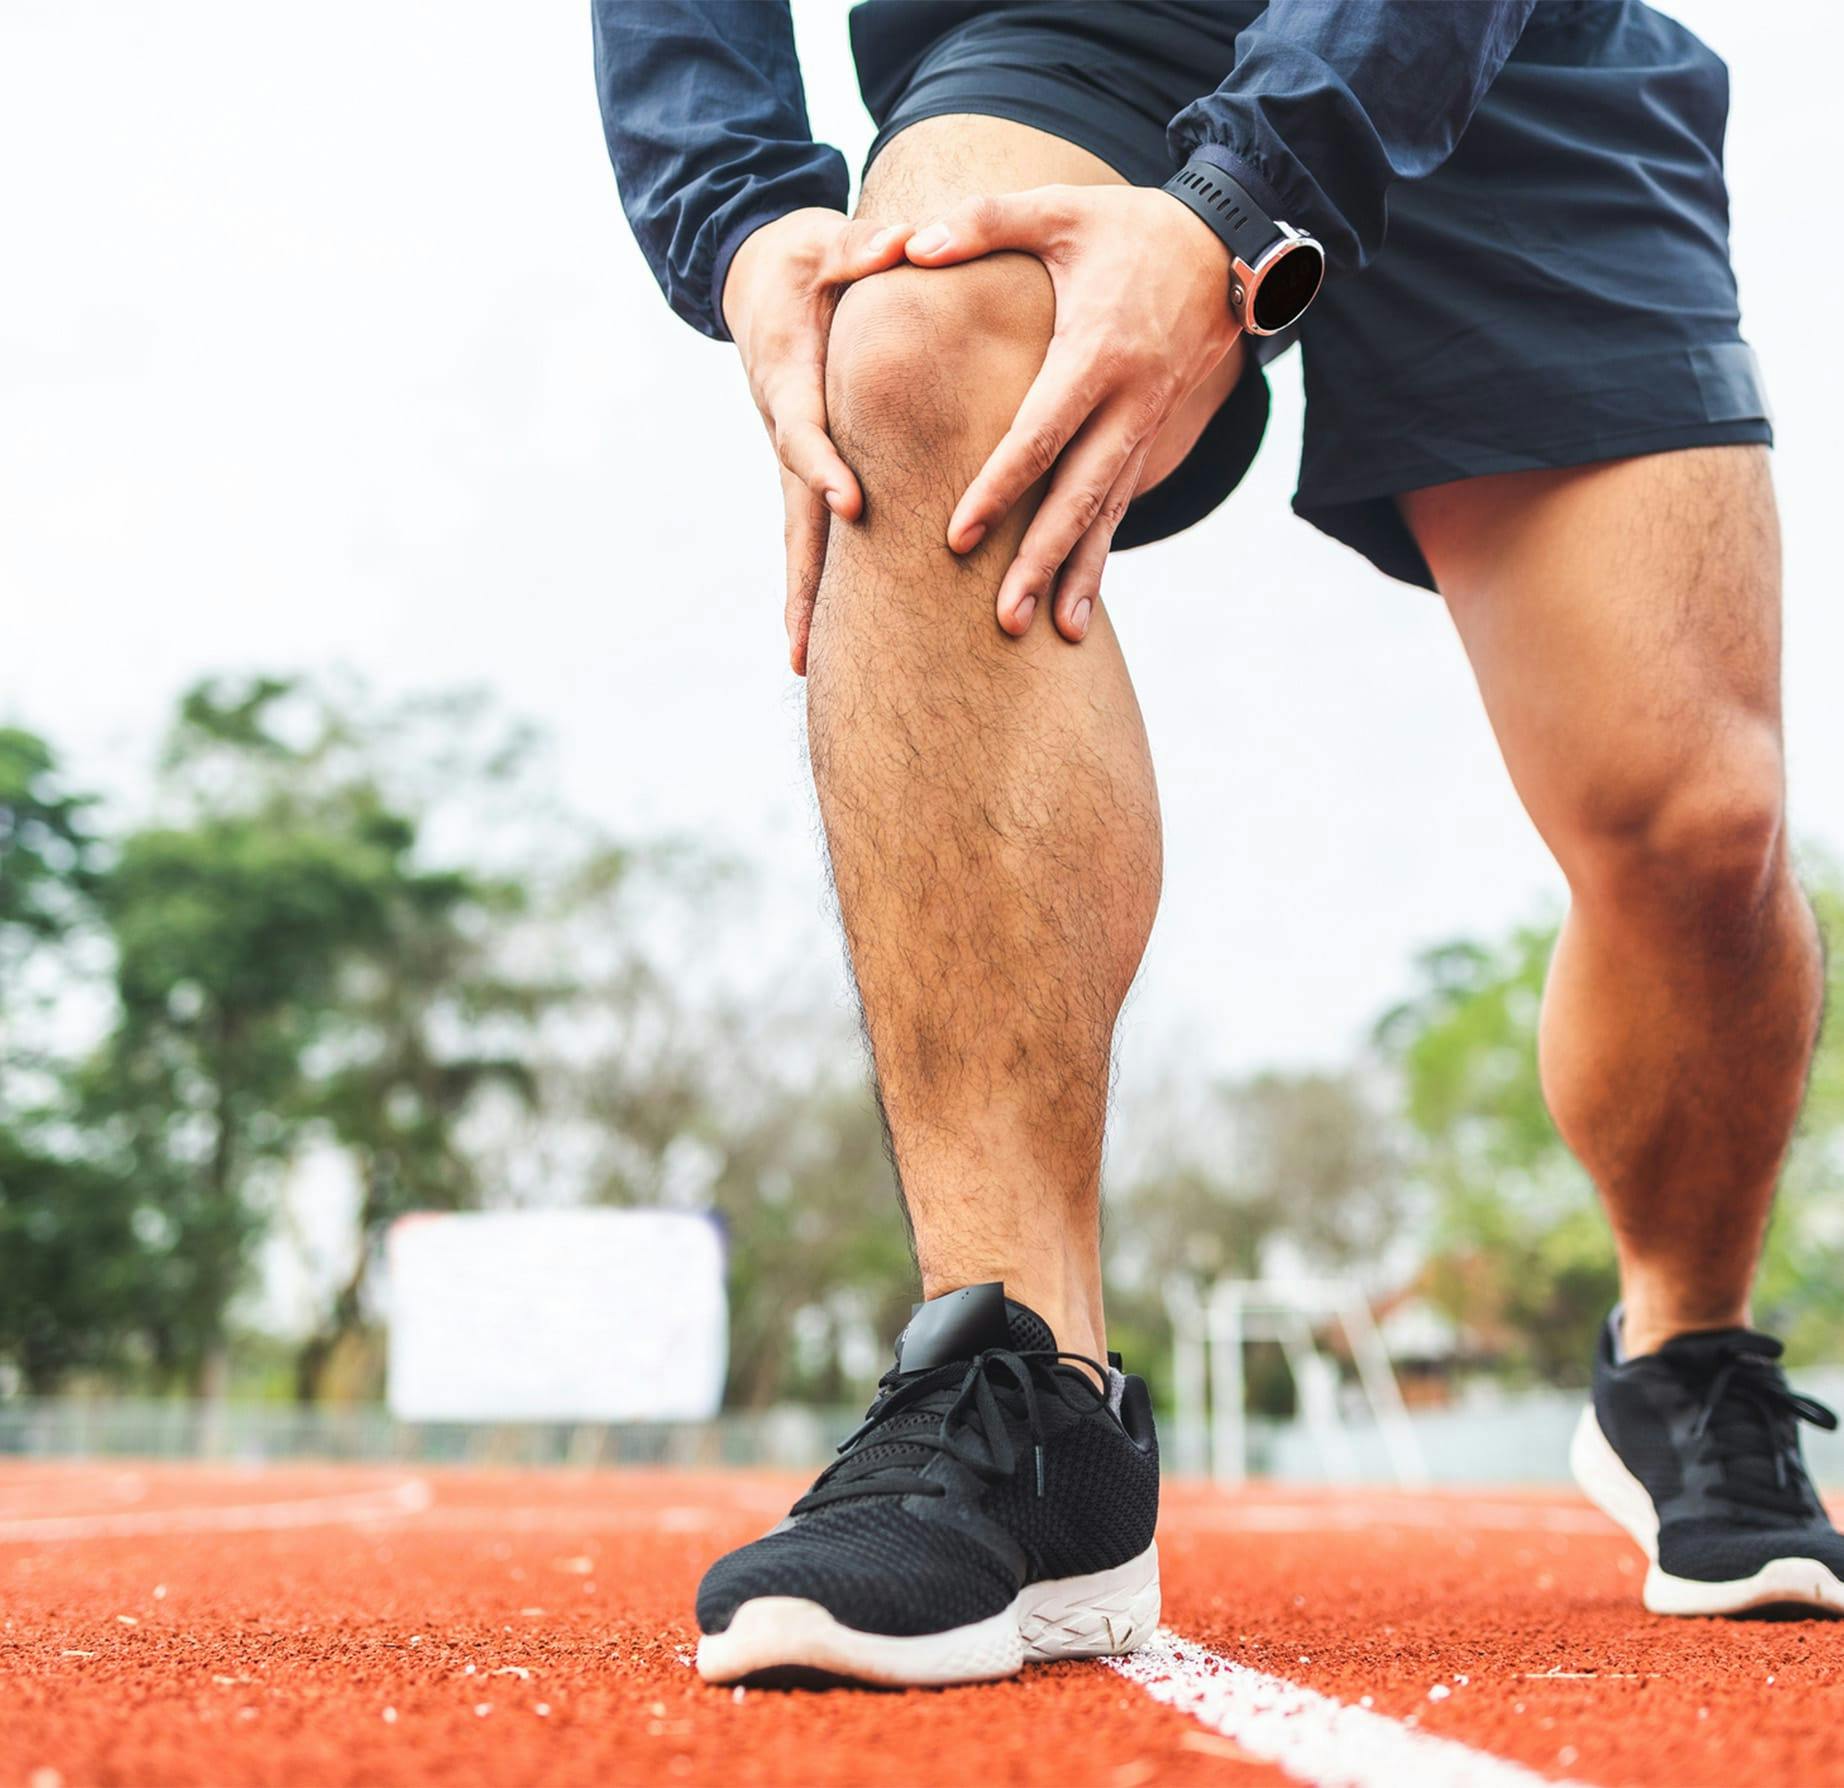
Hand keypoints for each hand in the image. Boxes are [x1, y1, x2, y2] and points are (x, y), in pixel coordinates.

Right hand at [722, 209, 909, 673]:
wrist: (757, 276)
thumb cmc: (802, 257)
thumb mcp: (826, 240)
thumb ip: (862, 246)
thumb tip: (900, 242)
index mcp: (787, 374)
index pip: (805, 431)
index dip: (824, 468)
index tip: (852, 505)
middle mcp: (782, 427)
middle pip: (794, 512)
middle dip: (803, 577)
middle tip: (809, 639)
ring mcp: (789, 456)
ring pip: (797, 535)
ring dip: (801, 598)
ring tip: (806, 662)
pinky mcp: (803, 468)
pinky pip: (808, 532)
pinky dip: (812, 583)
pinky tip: (820, 636)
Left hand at [903, 185, 1240, 640]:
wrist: (1226, 248)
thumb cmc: (1126, 227)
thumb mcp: (1058, 210)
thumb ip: (981, 222)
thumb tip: (907, 245)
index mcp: (1095, 352)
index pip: (1040, 435)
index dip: (1000, 488)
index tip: (958, 535)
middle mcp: (1128, 402)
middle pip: (1079, 495)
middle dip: (1041, 559)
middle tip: (1004, 617)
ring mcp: (1146, 427)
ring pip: (1106, 514)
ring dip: (1077, 575)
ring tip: (1051, 634)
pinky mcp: (1151, 439)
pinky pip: (1120, 506)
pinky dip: (1098, 557)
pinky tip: (1076, 608)